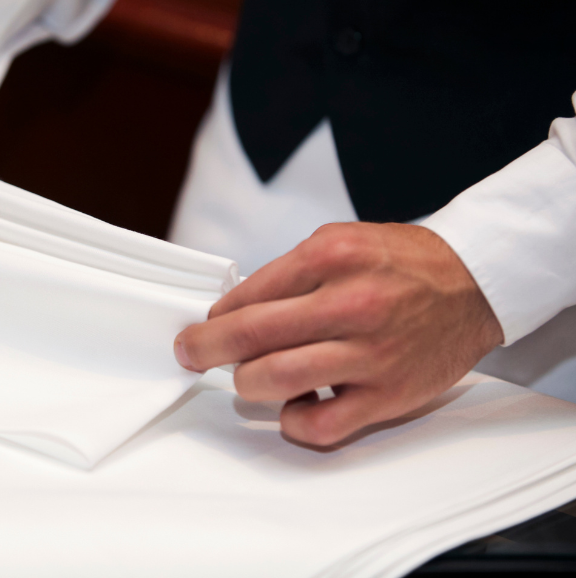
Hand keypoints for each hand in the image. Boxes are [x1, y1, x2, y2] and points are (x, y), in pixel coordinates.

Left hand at [174, 223, 502, 445]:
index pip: (248, 294)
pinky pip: (319, 425)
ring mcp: (369, 354)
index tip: (205, 325)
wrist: (474, 284)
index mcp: (331, 257)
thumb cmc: (402, 264)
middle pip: (250, 336)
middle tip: (192, 353)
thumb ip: (288, 273)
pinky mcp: (386, 396)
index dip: (216, 315)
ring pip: (275, 380)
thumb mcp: (341, 241)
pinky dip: (291, 421)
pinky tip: (292, 406)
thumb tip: (235, 309)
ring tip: (246, 377)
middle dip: (205, 349)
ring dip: (245, 383)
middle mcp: (349, 303)